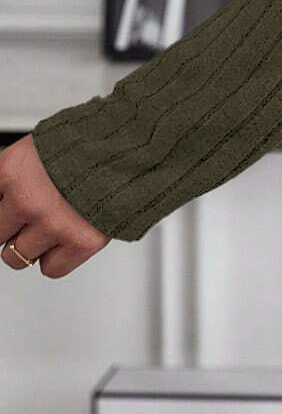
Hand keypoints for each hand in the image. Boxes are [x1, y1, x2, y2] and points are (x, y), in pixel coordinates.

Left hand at [0, 134, 110, 277]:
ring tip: (51, 224)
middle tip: (32, 214)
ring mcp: (53, 223)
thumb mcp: (38, 149)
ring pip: (16, 257)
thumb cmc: (92, 144)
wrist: (136, 147)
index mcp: (12, 170)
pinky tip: (66, 235)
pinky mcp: (80, 242)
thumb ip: (11, 177)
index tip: (9, 211)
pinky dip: (56, 257)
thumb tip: (3, 200)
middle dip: (12, 227)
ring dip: (31, 244)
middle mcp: (27, 198)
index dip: (3, 208)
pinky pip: (50, 269)